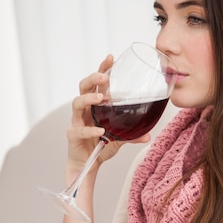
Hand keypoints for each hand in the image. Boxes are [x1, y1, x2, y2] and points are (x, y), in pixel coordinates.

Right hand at [67, 55, 149, 177]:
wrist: (87, 164)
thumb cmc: (101, 145)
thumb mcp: (120, 138)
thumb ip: (133, 135)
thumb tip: (149, 135)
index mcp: (95, 106)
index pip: (97, 83)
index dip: (102, 69)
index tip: (111, 58)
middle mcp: (85, 111)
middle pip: (83, 87)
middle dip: (92, 78)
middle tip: (104, 76)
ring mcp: (77, 121)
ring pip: (77, 103)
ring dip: (88, 98)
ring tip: (100, 97)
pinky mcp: (73, 135)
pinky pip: (79, 129)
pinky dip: (89, 129)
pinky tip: (100, 130)